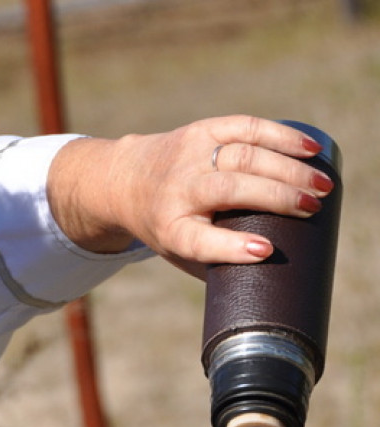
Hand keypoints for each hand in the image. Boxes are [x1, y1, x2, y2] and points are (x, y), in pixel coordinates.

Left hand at [48, 116, 334, 274]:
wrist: (125, 180)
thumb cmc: (167, 226)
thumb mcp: (179, 251)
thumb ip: (217, 263)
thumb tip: (274, 278)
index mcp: (169, 229)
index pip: (198, 240)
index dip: (231, 246)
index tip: (265, 250)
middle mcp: (176, 190)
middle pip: (228, 191)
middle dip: (276, 198)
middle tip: (314, 209)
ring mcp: (188, 156)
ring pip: (243, 156)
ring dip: (288, 169)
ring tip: (322, 186)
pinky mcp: (201, 131)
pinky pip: (245, 127)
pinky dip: (281, 136)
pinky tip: (311, 150)